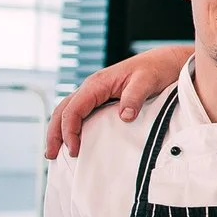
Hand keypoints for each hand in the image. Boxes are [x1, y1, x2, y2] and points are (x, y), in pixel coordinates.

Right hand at [46, 46, 190, 156]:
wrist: (165, 61)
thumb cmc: (156, 69)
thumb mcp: (147, 81)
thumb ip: (134, 97)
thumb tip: (125, 116)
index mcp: (98, 84)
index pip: (74, 109)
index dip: (70, 131)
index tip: (74, 151)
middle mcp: (92, 88)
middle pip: (63, 110)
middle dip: (54, 133)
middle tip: (50, 155)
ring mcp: (95, 93)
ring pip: (67, 111)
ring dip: (58, 130)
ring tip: (54, 152)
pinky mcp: (101, 98)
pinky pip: (79, 112)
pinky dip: (70, 126)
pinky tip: (72, 140)